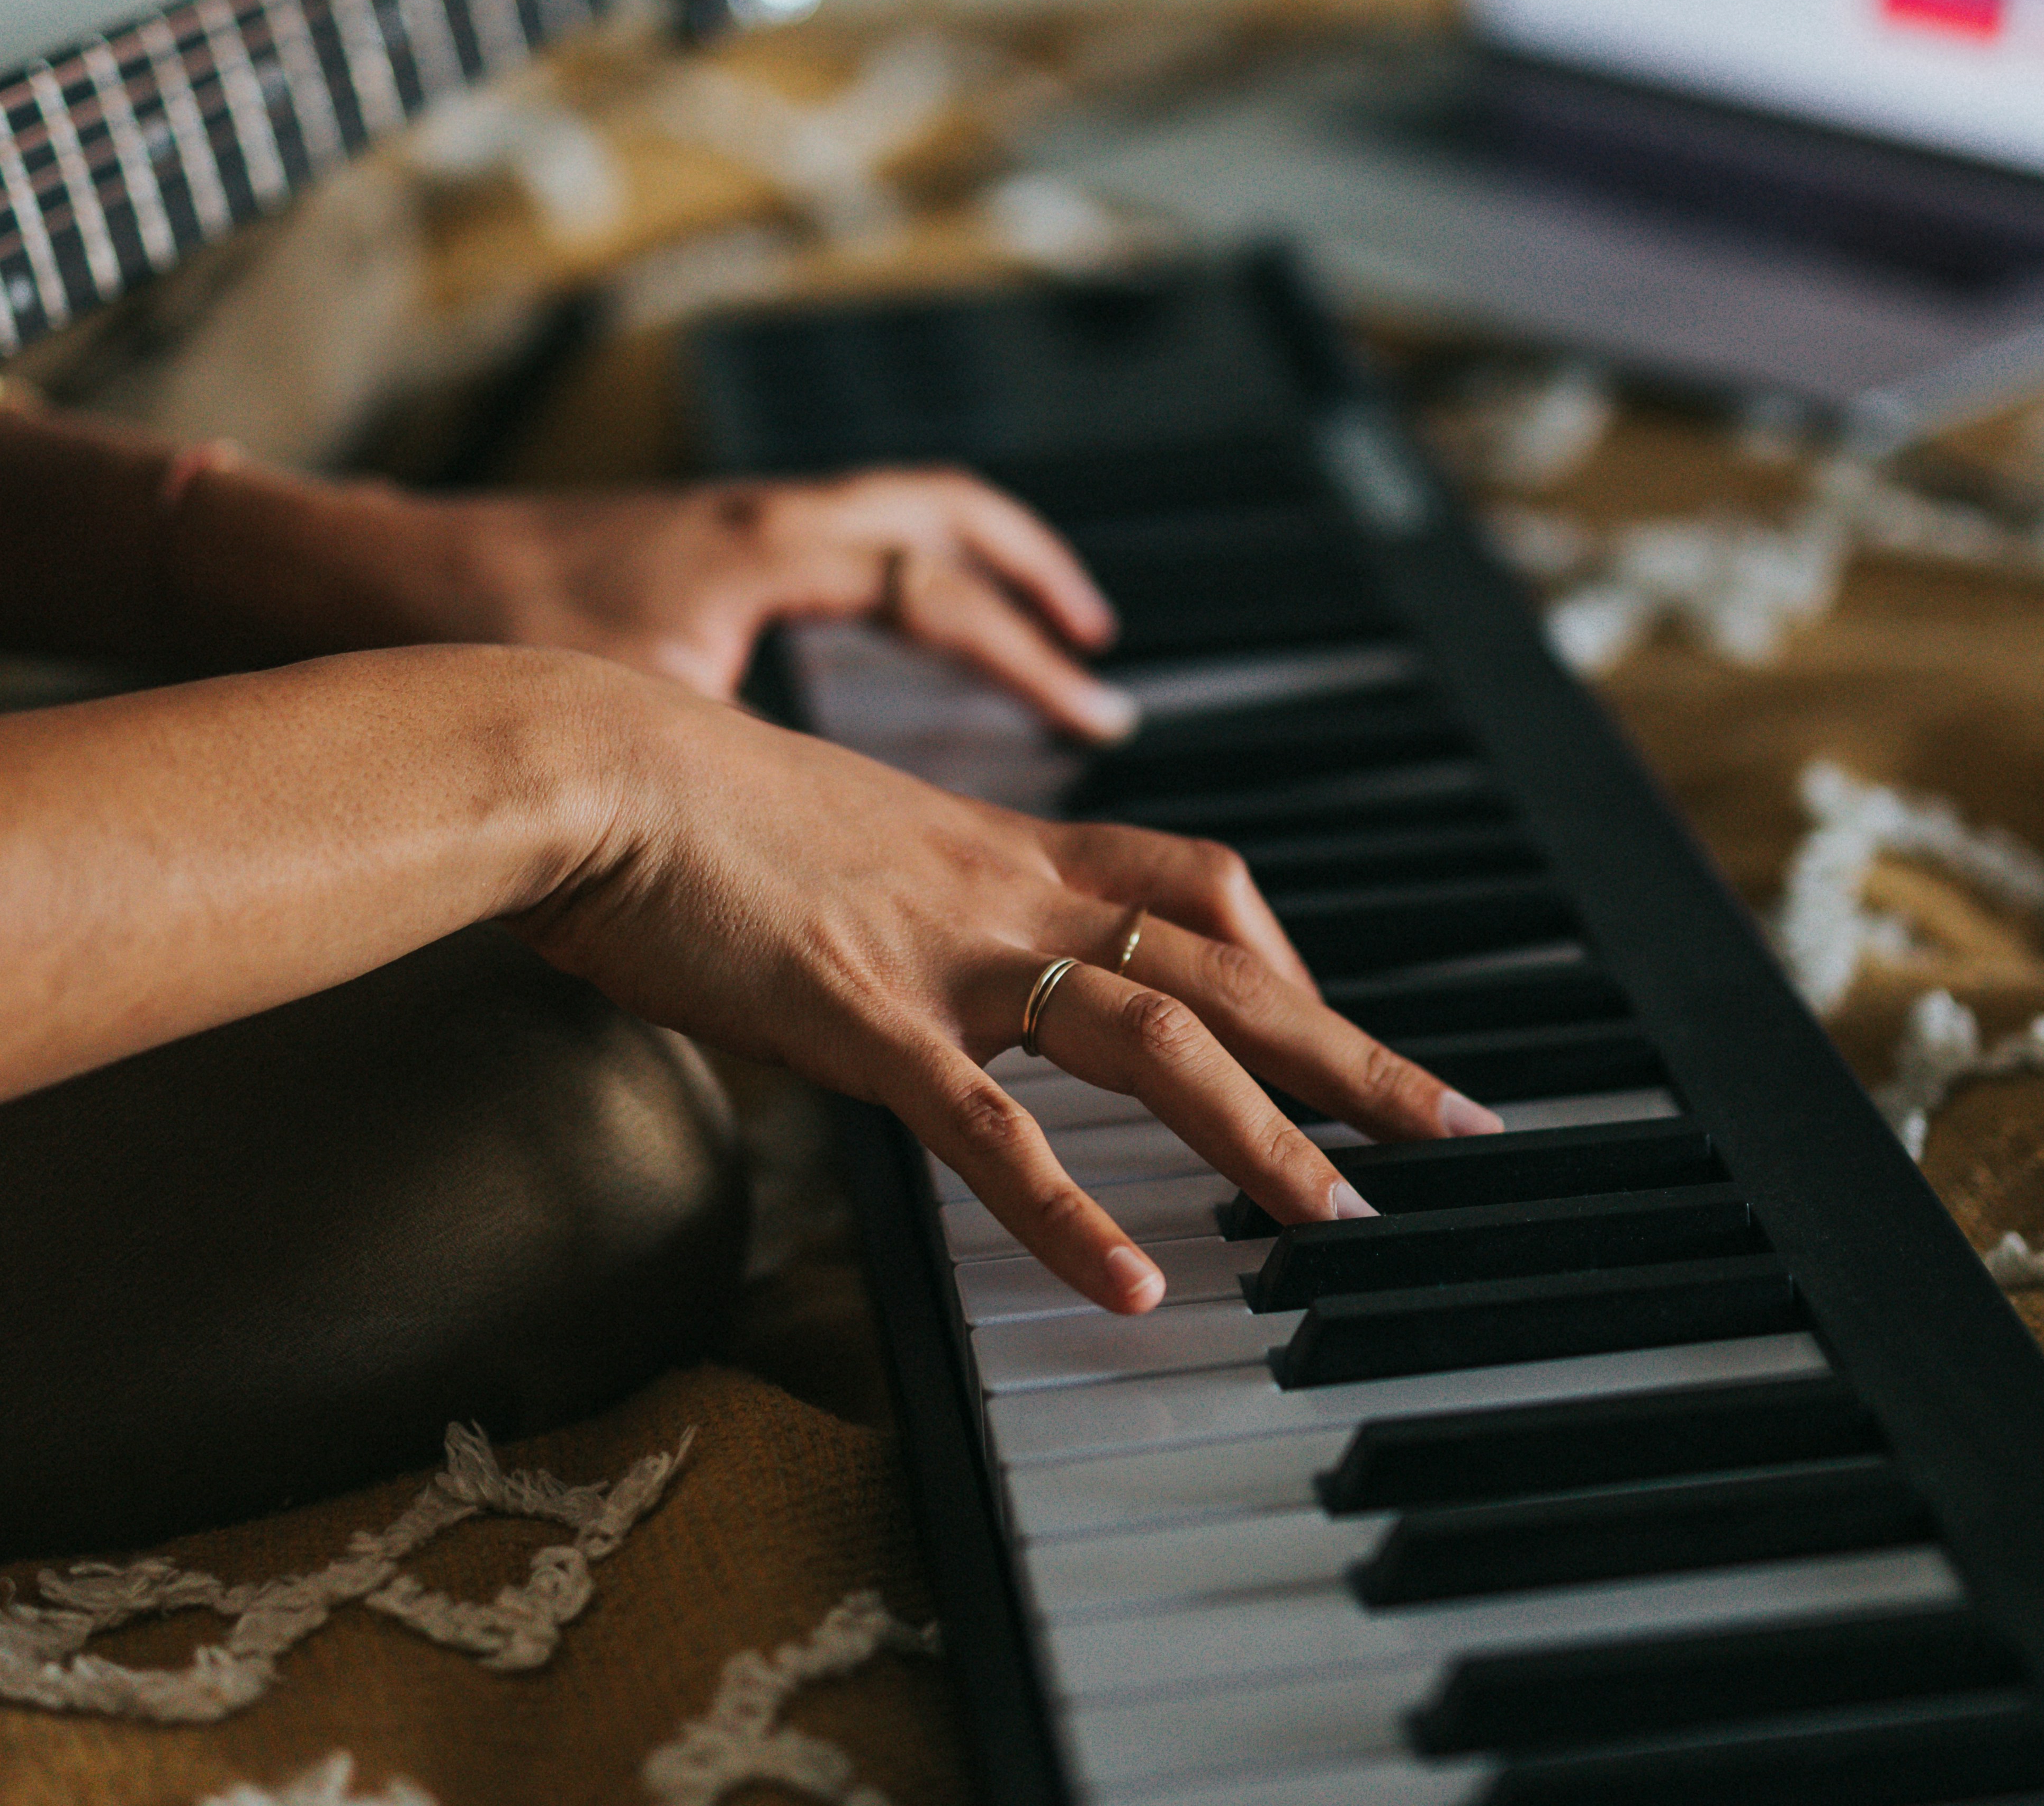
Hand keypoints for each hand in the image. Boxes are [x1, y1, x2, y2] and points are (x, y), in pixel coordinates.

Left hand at [251, 468, 1137, 739]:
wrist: (361, 586)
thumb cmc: (478, 646)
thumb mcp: (634, 735)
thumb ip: (738, 809)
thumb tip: (811, 901)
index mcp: (761, 554)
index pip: (933, 588)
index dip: (1020, 652)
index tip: (1088, 707)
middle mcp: (752, 523)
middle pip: (935, 511)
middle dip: (1025, 571)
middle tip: (1086, 639)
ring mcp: (714, 526)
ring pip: (877, 510)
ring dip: (957, 562)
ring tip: (1018, 620)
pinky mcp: (672, 548)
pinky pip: (816, 541)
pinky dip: (872, 578)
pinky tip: (871, 640)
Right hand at [512, 670, 1499, 1313]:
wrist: (589, 760)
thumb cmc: (672, 799)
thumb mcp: (820, 837)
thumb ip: (886, 896)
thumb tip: (884, 949)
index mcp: (994, 848)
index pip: (1194, 884)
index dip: (1283, 955)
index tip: (1336, 1022)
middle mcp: (1000, 892)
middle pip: (1225, 965)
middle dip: (1351, 1050)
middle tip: (1455, 1124)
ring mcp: (942, 954)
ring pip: (1151, 1041)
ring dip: (1261, 1136)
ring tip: (1344, 1221)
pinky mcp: (863, 1017)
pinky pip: (992, 1130)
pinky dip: (1071, 1211)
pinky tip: (1134, 1284)